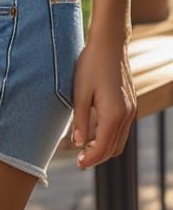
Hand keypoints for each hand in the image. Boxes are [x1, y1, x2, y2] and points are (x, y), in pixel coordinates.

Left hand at [70, 37, 136, 169]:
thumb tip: (78, 144)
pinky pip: (122, 130)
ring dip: (105, 148)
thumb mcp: (80, 92)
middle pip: (114, 148)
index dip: (90, 159)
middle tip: (80, 159)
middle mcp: (127, 115)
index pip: (103, 147)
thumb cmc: (91, 66)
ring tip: (86, 148)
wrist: (109, 45)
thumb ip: (81, 120)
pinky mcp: (131, 105)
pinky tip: (96, 133)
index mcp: (114, 114)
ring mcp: (131, 110)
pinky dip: (111, 137)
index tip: (78, 163)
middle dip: (98, 157)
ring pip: (120, 141)